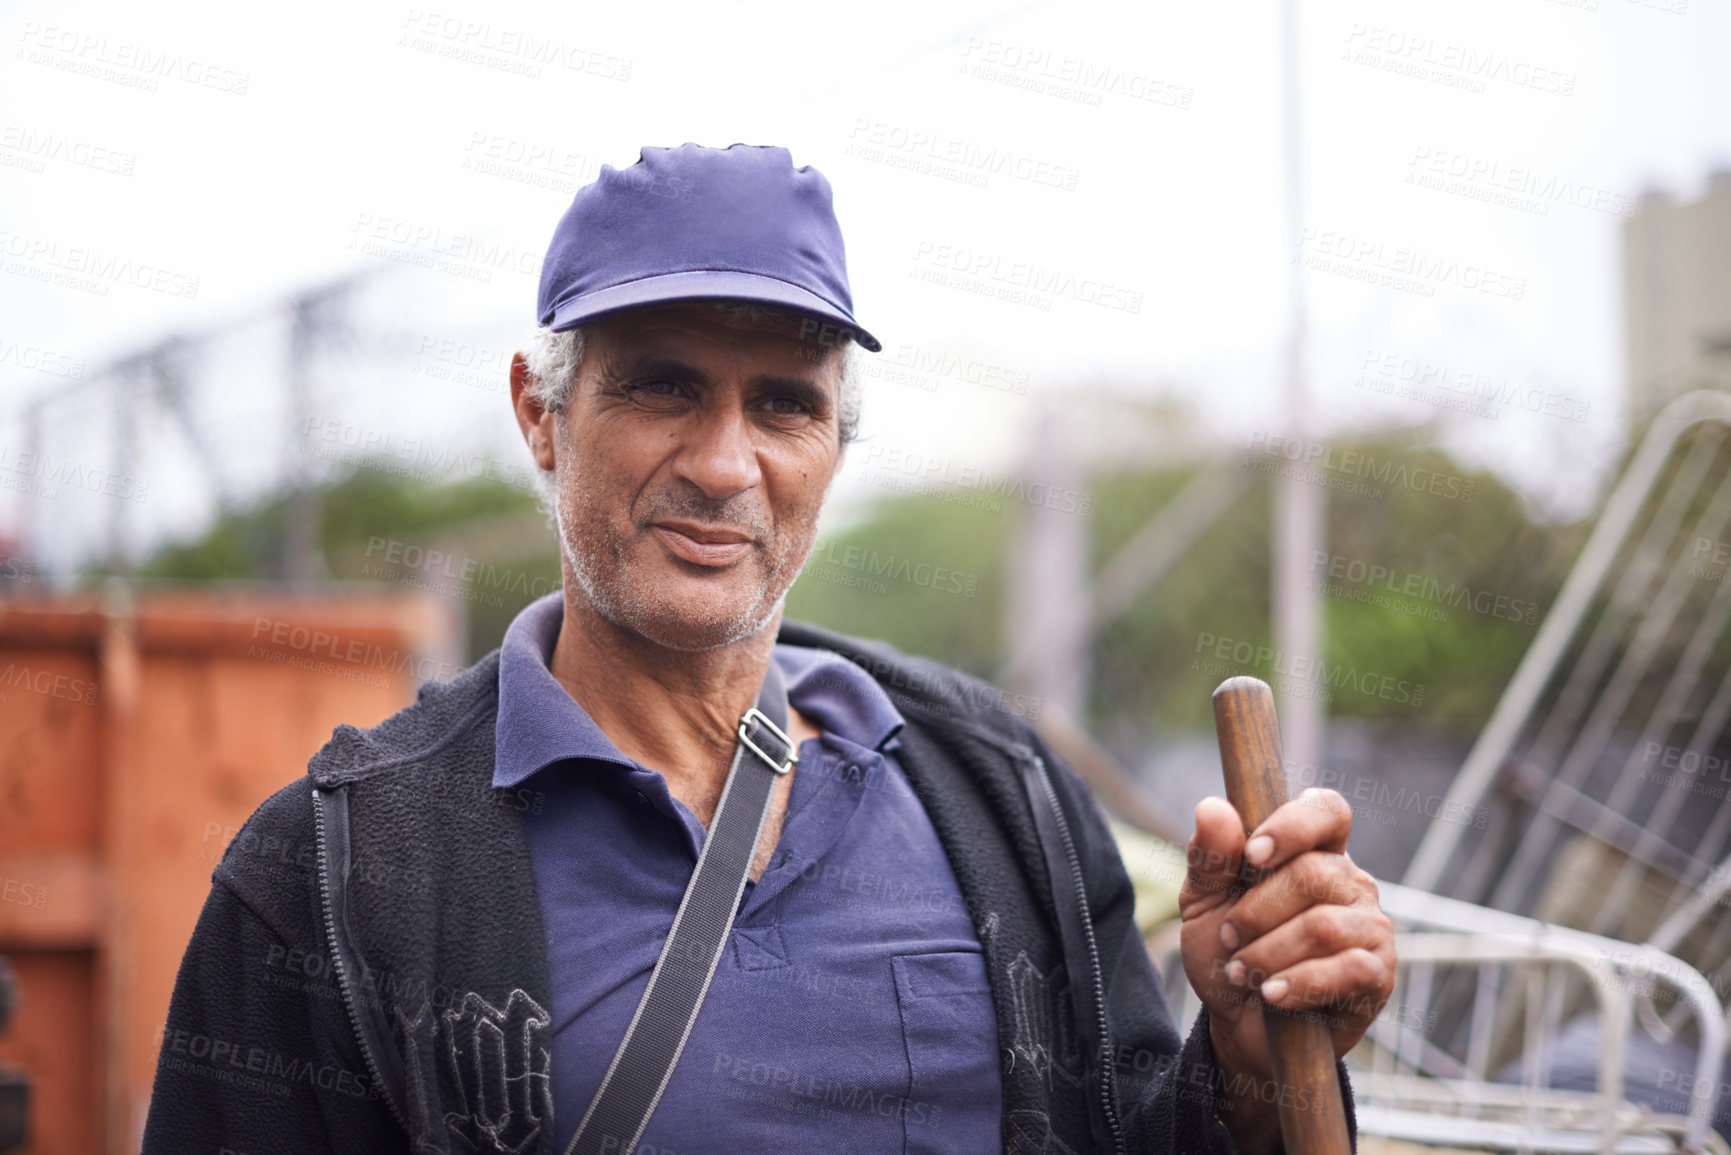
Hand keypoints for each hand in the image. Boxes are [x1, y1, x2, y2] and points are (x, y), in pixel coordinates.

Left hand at [1178, 789, 1394, 1138]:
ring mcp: (1371, 928)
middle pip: (1312, 874)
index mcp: (1313, 851)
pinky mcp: (1378, 976)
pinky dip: (1299, 983)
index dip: (1293, 825)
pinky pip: (1348, 969)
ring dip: (1268, 952)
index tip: (1252, 855)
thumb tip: (1212, 806)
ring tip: (1241, 971)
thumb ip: (1209, 856)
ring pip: (1323, 926)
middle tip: (1227, 939)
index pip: (1327, 810)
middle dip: (1255, 912)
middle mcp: (1350, 882)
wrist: (1237, 1022)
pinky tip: (1273, 994)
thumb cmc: (1226, 951)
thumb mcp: (1203, 902)